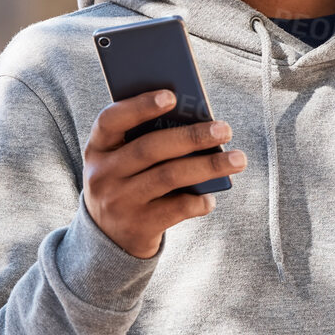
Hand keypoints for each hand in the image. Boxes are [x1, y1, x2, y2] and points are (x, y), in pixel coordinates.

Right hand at [82, 89, 246, 258]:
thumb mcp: (121, 161)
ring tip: (237, 159)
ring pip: (169, 177)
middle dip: (191, 136)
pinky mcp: (137, 227)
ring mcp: (118, 202)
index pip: (111, 120)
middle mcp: (102, 175)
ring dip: (208, 166)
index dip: (139, 106)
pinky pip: (176, 209)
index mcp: (97, 149)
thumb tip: (197, 124)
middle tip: (224, 129)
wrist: (108, 239)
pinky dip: (199, 201)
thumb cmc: (127, 183)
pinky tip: (211, 198)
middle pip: (151, 148)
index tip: (172, 96)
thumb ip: (146, 141)